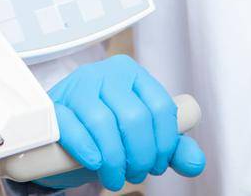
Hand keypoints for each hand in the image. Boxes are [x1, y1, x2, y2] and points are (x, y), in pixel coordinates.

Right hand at [35, 55, 205, 190]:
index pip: (161, 107)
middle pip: (134, 117)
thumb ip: (172, 149)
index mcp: (133, 75)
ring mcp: (78, 86)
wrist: (61, 136)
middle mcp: (106, 73)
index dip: (164, 144)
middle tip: (134, 174)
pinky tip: (94, 163)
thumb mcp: (141, 139)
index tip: (157, 165)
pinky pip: (71, 125)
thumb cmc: (105, 134)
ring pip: (103, 122)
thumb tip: (196, 162)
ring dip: (113, 159)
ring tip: (114, 177)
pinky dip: (86, 148)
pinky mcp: (55, 104)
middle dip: (139, 156)